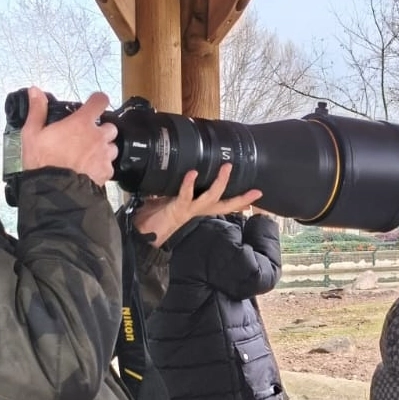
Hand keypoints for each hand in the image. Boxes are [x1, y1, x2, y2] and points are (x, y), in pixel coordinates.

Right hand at [19, 87, 118, 184]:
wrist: (55, 191)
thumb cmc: (44, 163)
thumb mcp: (32, 134)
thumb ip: (37, 110)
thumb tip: (36, 92)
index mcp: (81, 123)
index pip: (100, 101)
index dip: (98, 100)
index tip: (95, 102)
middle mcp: (97, 137)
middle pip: (110, 126)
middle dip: (101, 129)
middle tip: (86, 136)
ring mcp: (104, 155)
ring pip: (112, 147)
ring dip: (103, 148)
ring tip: (88, 155)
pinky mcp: (106, 172)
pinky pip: (109, 166)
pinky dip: (102, 166)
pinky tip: (89, 170)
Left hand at [133, 163, 261, 248]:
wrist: (140, 231)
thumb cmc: (154, 215)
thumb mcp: (170, 198)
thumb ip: (178, 188)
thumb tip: (183, 172)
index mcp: (198, 209)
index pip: (224, 205)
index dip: (241, 200)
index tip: (258, 194)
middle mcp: (197, 210)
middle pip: (224, 204)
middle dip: (239, 197)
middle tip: (254, 188)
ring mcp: (189, 209)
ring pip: (211, 198)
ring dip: (219, 183)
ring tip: (225, 168)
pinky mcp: (177, 208)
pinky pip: (186, 195)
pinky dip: (189, 184)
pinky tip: (192, 174)